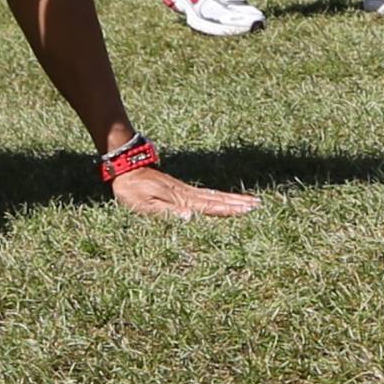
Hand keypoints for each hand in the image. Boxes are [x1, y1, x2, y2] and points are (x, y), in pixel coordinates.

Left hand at [111, 167, 257, 220]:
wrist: (125, 165)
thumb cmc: (132, 188)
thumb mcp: (144, 204)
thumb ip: (167, 212)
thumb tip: (190, 218)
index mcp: (181, 199)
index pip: (210, 206)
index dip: (229, 210)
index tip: (249, 210)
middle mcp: (187, 194)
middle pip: (217, 199)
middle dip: (238, 203)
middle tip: (259, 204)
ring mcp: (185, 190)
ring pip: (214, 195)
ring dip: (232, 199)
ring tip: (250, 201)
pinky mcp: (180, 188)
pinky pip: (205, 194)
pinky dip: (219, 196)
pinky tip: (225, 198)